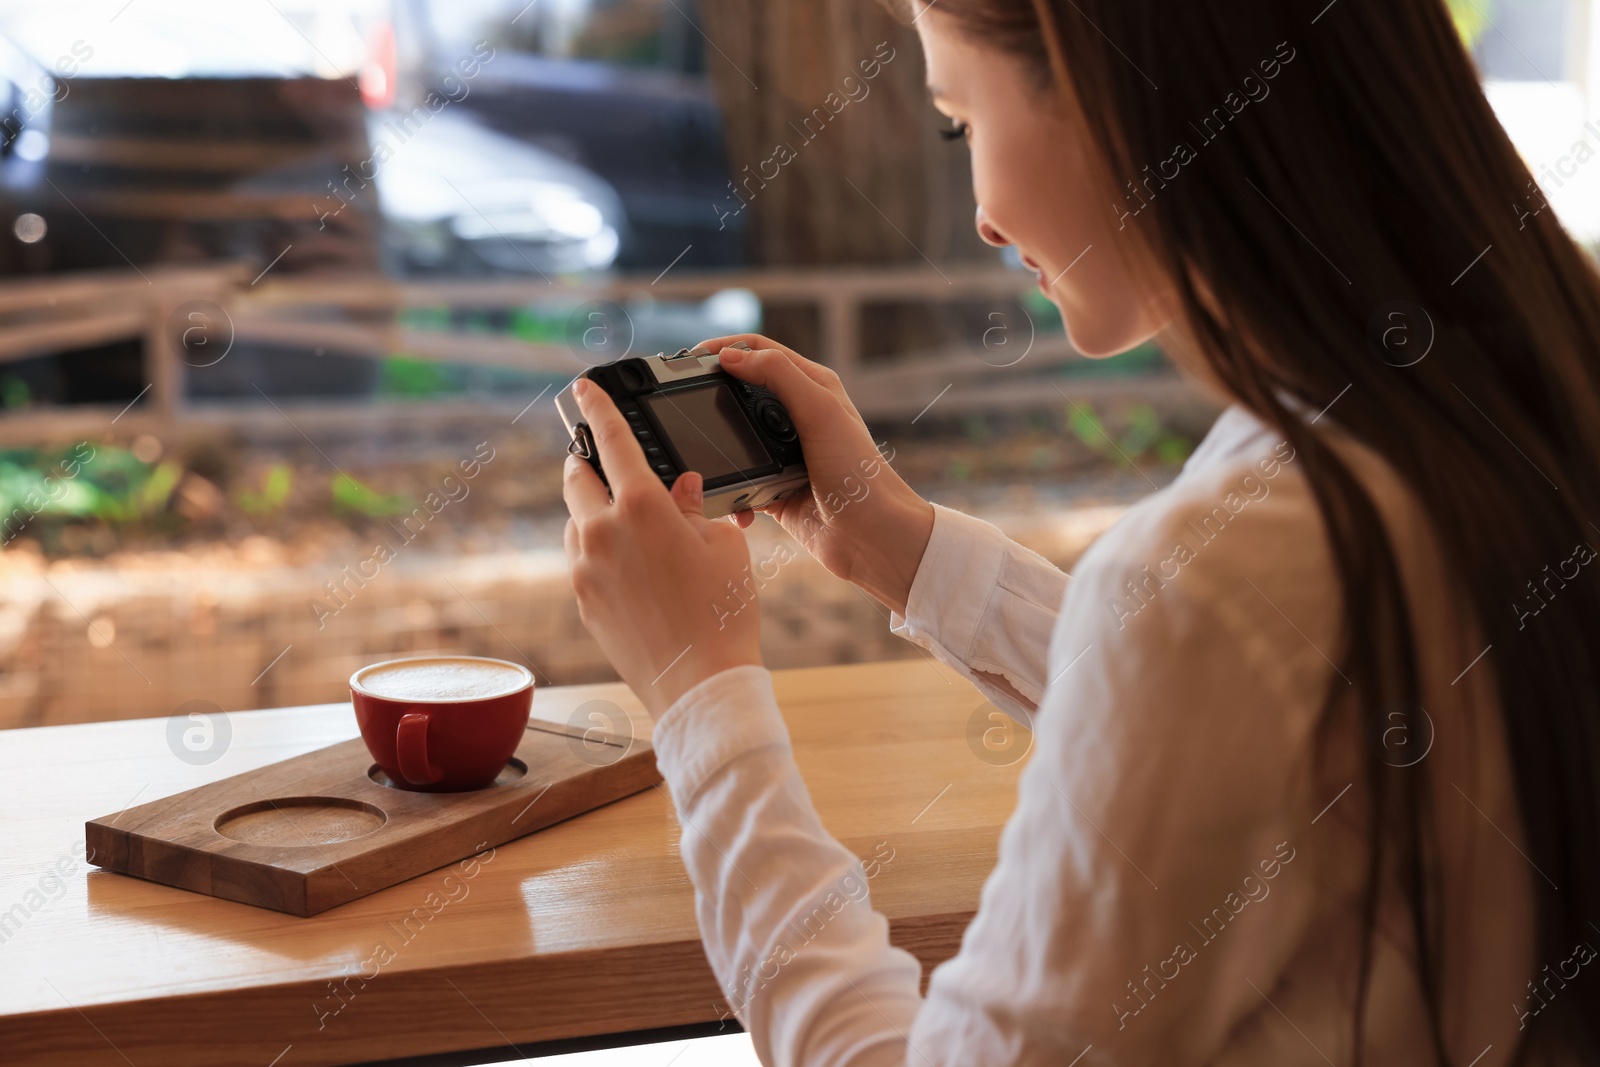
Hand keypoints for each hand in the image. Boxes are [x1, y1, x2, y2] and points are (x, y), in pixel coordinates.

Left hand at [562, 378, 762, 716]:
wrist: (700, 684)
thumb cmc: (724, 612)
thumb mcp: (725, 547)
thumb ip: (698, 508)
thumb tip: (682, 489)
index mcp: (642, 506)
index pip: (610, 438)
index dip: (595, 406)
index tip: (582, 387)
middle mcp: (602, 531)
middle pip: (576, 477)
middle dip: (587, 463)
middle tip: (606, 463)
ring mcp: (585, 568)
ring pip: (576, 520)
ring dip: (595, 512)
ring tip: (635, 531)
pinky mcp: (582, 600)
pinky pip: (581, 559)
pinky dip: (599, 550)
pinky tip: (633, 570)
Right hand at [693, 333, 934, 615]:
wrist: (872, 537)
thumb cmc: (859, 472)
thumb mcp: (820, 410)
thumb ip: (778, 376)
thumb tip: (731, 356)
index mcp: (813, 387)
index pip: (761, 352)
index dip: (725, 348)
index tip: (692, 357)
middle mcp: (799, 416)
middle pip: (742, 392)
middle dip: (713, 395)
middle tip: (681, 402)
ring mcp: (785, 454)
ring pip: (735, 439)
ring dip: (719, 449)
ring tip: (703, 456)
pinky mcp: (775, 489)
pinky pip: (739, 482)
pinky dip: (730, 493)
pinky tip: (734, 506)